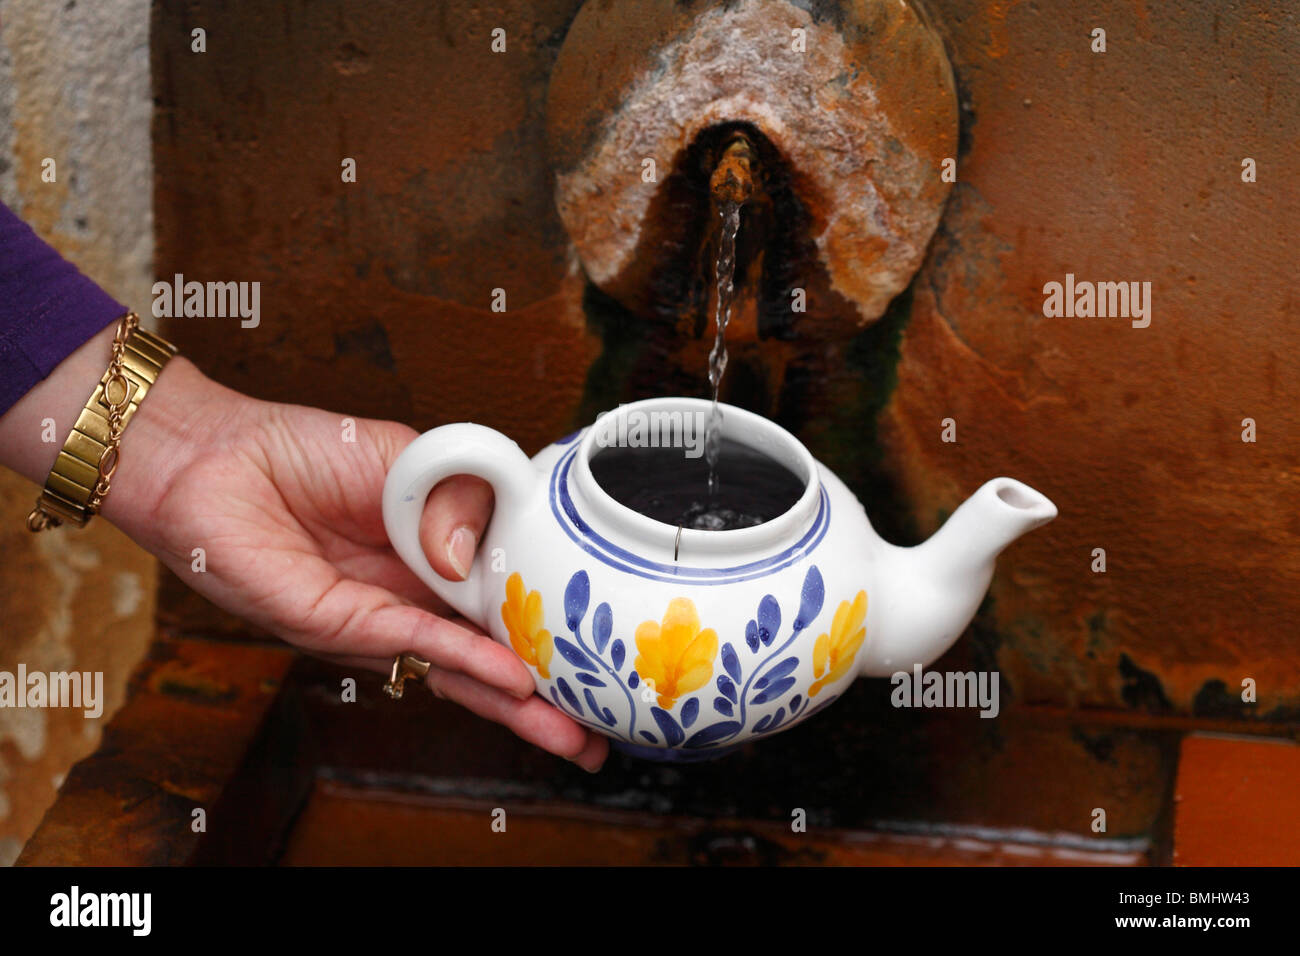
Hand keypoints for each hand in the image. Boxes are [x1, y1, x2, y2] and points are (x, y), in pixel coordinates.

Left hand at [96, 357, 608, 771]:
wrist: (219, 457)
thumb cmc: (304, 451)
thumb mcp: (409, 457)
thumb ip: (460, 499)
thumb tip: (475, 562)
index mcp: (438, 556)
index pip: (505, 600)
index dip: (550, 625)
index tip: (601, 647)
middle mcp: (415, 597)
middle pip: (492, 654)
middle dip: (547, 697)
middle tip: (599, 733)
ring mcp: (382, 619)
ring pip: (460, 672)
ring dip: (519, 706)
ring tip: (572, 737)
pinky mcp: (342, 627)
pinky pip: (415, 644)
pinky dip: (466, 660)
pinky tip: (513, 678)